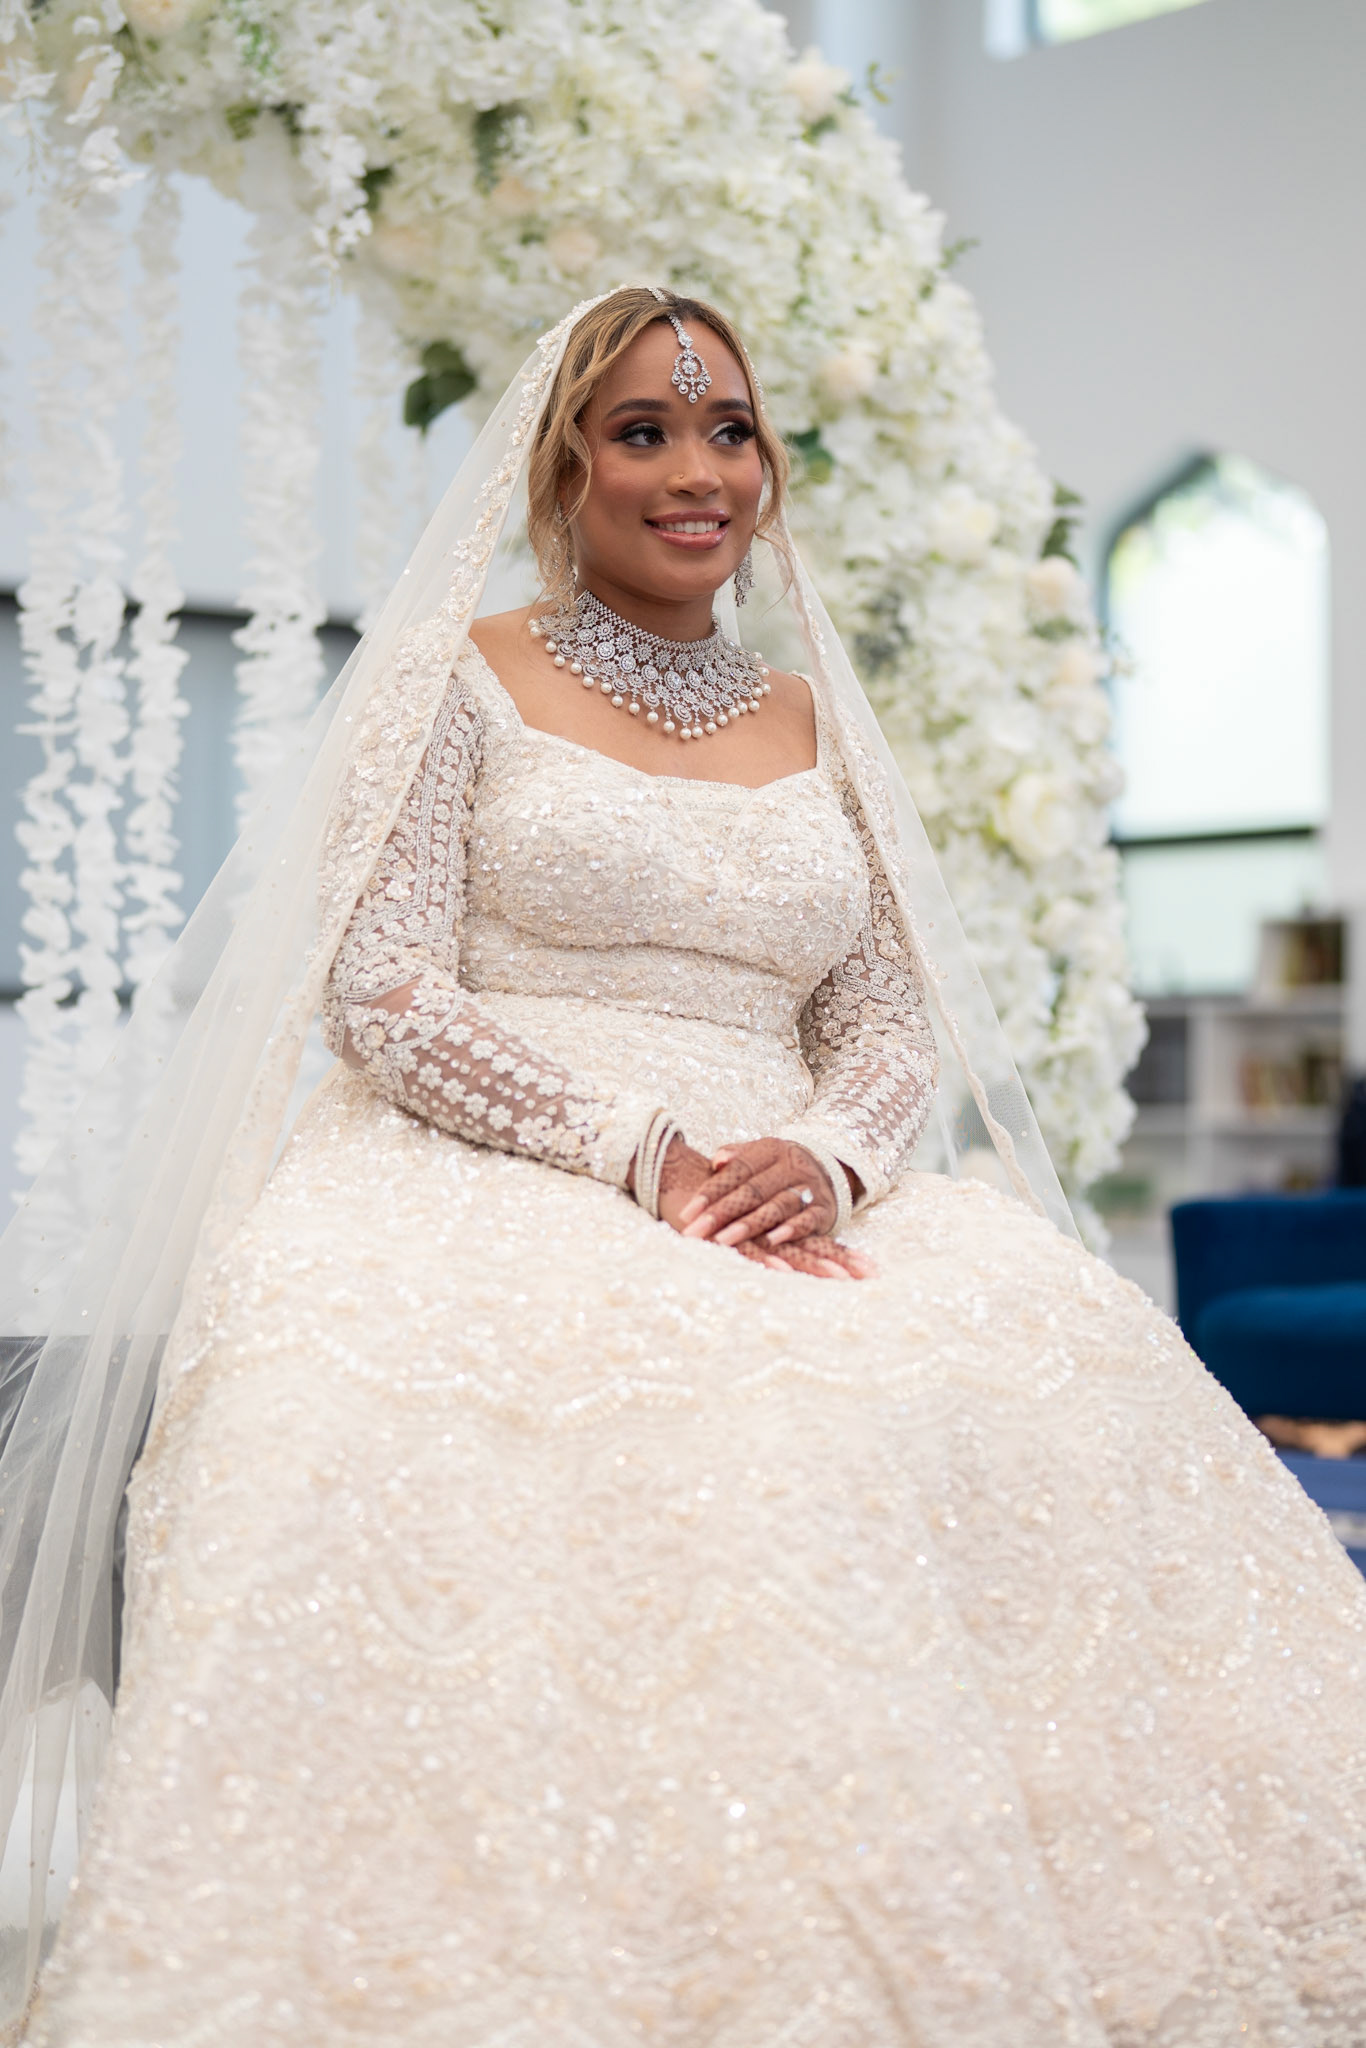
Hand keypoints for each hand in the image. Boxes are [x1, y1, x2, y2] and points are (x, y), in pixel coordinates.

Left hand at [676, 1137, 873, 1279]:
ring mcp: (810, 1188)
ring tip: (723, 1241)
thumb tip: (716, 1160)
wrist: (831, 1169)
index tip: (687, 1213)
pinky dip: (791, 1230)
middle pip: (752, 1191)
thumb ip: (736, 1156)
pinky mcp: (825, 1209)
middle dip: (721, 1213)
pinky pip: (808, 1220)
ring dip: (749, 1225)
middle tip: (695, 1232)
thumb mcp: (760, 1154)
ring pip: (776, 1206)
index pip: (737, 1170)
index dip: (711, 1191)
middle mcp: (791, 1167)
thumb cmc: (779, 1168)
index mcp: (771, 1150)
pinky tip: (771, 1241)